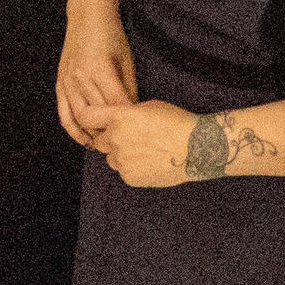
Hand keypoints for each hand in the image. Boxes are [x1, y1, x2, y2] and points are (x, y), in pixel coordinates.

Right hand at [56, 8, 137, 147]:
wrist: (87, 16)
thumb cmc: (112, 36)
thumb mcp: (127, 60)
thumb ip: (129, 89)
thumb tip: (134, 115)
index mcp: (100, 70)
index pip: (115, 106)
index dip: (127, 123)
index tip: (138, 135)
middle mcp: (80, 77)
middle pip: (96, 115)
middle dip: (110, 132)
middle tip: (124, 145)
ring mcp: (67, 81)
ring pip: (78, 118)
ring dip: (92, 135)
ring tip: (106, 146)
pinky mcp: (59, 83)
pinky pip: (64, 113)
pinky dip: (73, 130)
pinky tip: (85, 140)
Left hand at [72, 99, 202, 187]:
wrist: (197, 147)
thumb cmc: (177, 123)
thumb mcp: (149, 107)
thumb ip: (126, 113)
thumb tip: (115, 119)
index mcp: (119, 117)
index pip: (87, 116)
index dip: (89, 118)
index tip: (93, 120)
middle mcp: (116, 139)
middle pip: (100, 141)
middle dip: (111, 139)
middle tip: (132, 138)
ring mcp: (122, 160)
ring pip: (112, 159)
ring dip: (121, 155)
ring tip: (146, 151)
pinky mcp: (130, 177)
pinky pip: (124, 171)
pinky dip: (133, 168)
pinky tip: (151, 161)